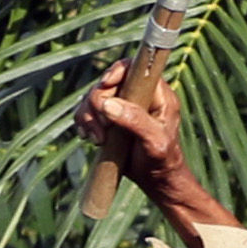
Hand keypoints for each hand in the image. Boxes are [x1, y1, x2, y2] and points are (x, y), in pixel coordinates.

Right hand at [75, 56, 184, 177]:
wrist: (156, 180)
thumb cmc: (163, 159)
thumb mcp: (155, 140)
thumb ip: (134, 120)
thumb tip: (106, 104)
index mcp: (156, 92)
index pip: (133, 67)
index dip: (117, 71)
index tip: (106, 84)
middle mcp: (136, 95)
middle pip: (106, 83)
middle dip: (98, 104)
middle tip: (103, 128)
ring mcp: (121, 106)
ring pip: (92, 98)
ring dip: (89, 117)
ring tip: (98, 139)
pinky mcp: (108, 119)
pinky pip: (86, 112)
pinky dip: (83, 123)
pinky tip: (90, 138)